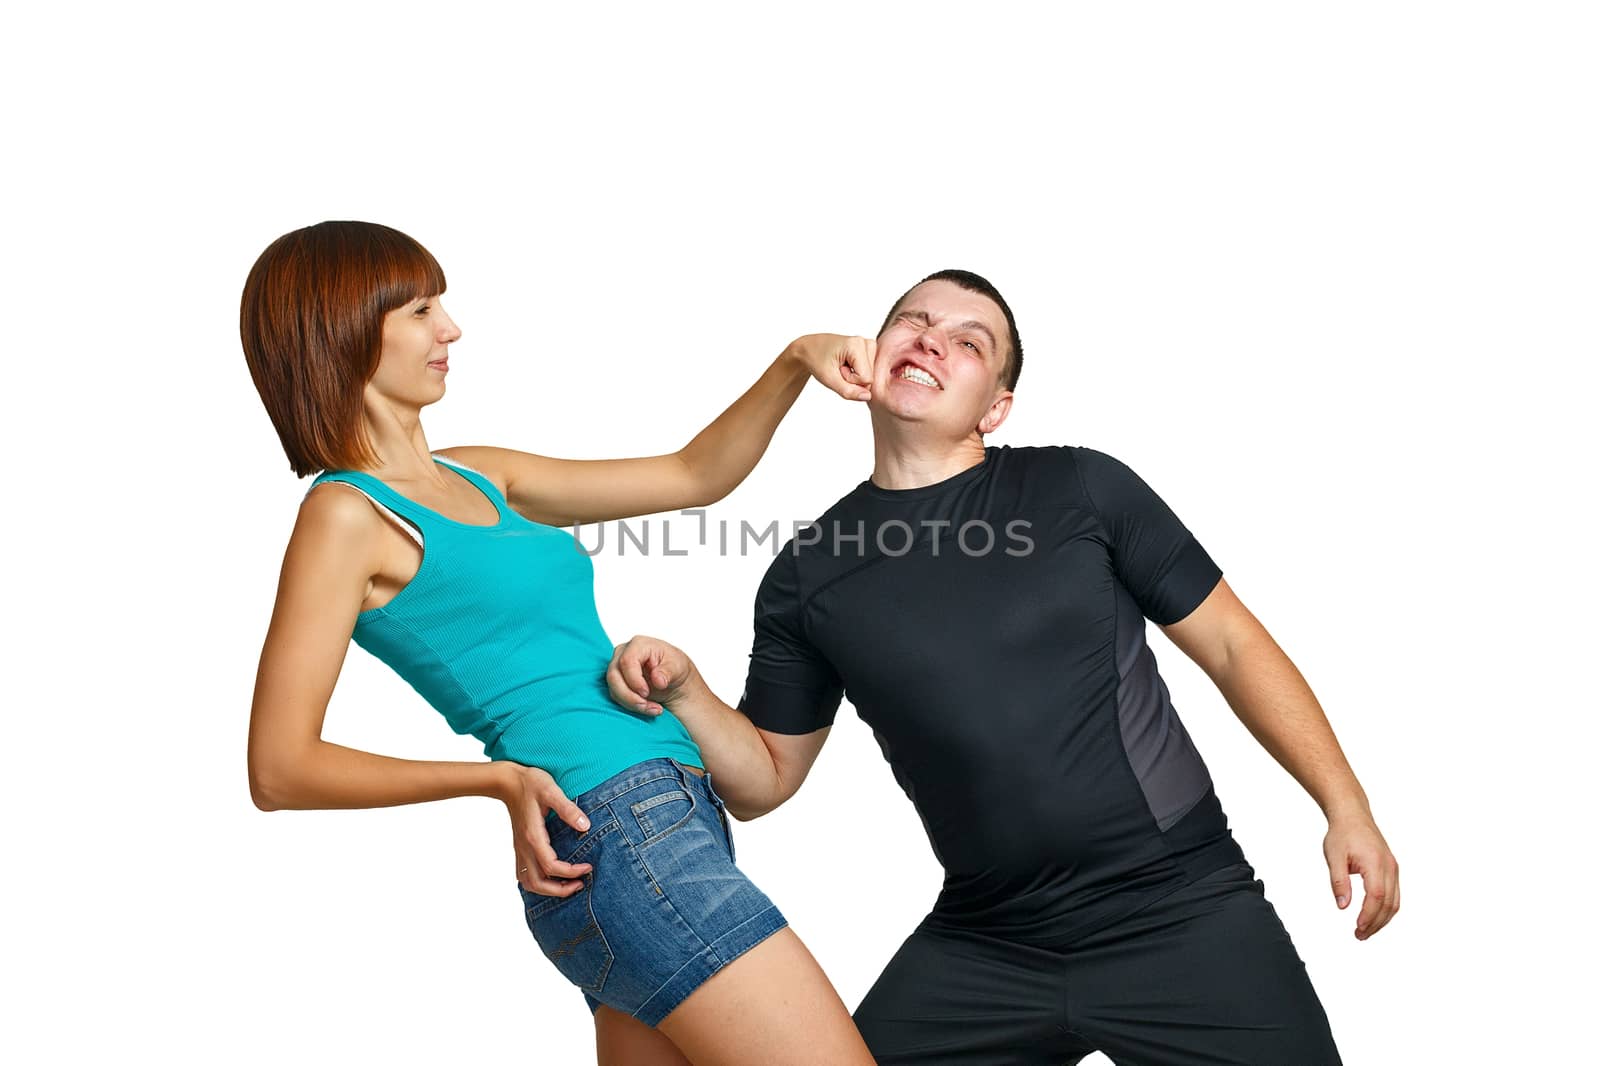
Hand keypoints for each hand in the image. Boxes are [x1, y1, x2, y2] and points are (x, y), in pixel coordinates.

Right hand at [504, 763, 593, 897]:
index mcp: (533, 836)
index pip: (551, 866)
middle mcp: (524, 847)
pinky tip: (553, 877)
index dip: (571, 872)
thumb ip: (568, 809)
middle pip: (538, 883)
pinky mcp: (520, 848)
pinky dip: (539, 883)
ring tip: (568, 884)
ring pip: (529, 883)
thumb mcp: (551, 790)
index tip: (588, 867)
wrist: (508, 782)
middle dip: (560, 889)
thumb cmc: (530, 783)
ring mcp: (520, 849)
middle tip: (580, 883)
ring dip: (549, 890)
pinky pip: (525, 875)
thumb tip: (585, 826)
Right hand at [606, 635, 695, 715]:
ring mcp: (617, 668)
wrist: (674, 680)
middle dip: (630, 696)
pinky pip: (616, 697)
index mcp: (639, 644)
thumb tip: (657, 680)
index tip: (646, 692)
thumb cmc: (675, 668)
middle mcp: (623, 653)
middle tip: (648, 706)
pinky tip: (648, 708)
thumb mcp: (678, 667)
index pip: (626, 661)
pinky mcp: (617, 682)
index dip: (634, 680)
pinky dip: (632, 706)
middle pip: (614, 676)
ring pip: (613, 689)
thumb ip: (667, 672)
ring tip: (653, 709)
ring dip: (632, 703)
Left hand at [787, 333, 875, 401]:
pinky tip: (847, 365)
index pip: (867, 379)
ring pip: (870, 376)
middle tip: (838, 368)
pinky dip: (857, 373)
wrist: (809, 349)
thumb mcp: (828, 379)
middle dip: (853, 379)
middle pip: (870, 377)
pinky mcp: (869, 350)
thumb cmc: (816, 360)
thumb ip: (848, 391)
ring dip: (854, 377)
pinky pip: (869, 372)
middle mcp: (866, 342)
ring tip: (841, 366)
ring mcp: (869, 345)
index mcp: (856, 344)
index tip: (837, 370)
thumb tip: (868, 397)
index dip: (850, 381)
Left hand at [1324, 811, 1399, 939]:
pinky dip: (1386, 909)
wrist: (1353, 815)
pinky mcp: (1392, 869)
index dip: (1369, 915)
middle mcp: (1389, 867)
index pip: (1377, 896)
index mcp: (1375, 863)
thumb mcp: (1334, 857)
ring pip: (1395, 902)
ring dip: (1382, 920)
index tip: (1358, 928)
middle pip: (1389, 903)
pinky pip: (1394, 895)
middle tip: (1360, 936)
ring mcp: (1393, 868)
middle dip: (1376, 923)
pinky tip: (1374, 917)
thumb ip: (1339, 882)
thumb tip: (1343, 906)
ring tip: (1365, 931)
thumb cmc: (1342, 834)